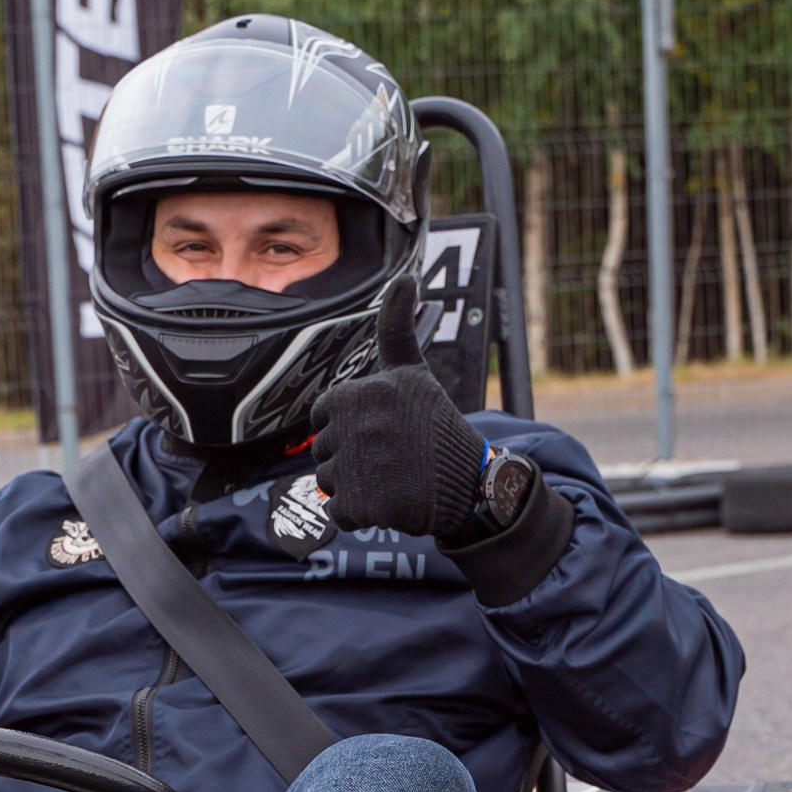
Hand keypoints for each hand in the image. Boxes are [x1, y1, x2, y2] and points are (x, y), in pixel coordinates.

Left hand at [310, 278, 485, 538]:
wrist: (467, 481)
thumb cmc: (434, 424)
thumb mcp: (413, 372)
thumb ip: (396, 328)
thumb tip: (405, 277)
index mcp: (359, 393)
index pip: (324, 415)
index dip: (348, 425)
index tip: (381, 427)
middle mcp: (356, 428)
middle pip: (323, 450)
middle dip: (351, 457)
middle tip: (392, 455)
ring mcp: (361, 468)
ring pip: (329, 482)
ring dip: (354, 485)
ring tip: (391, 476)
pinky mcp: (365, 505)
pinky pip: (340, 512)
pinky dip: (361, 513)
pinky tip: (390, 500)